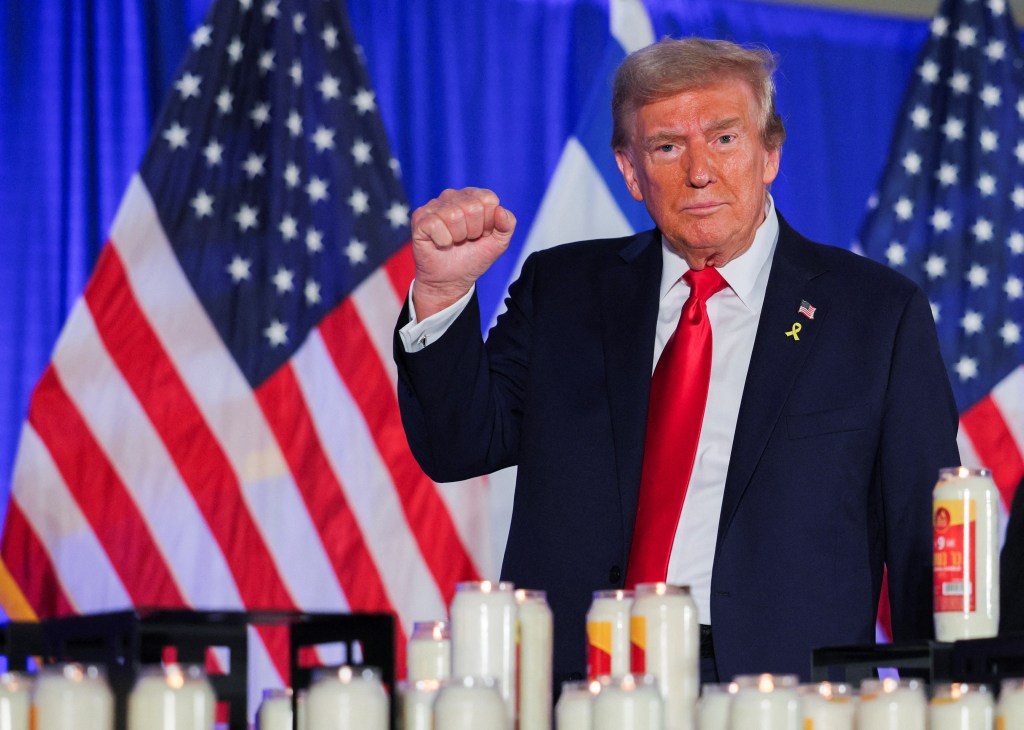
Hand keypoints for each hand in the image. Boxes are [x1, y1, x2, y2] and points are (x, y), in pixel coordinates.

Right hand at [410, 187, 516, 318]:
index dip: (488, 223)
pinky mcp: (420, 219)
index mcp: (473, 196)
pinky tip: (441, 244)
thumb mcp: (498, 243)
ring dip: (458, 237)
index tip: (481, 234)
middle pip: (472, 207)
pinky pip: (436, 225)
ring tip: (454, 242)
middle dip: (474, 231)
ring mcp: (434, 206)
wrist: (451, 280)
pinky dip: (443, 241)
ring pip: (454, 216)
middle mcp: (452, 196)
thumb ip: (507, 225)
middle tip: (466, 240)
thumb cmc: (473, 257)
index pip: (488, 199)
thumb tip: (500, 210)